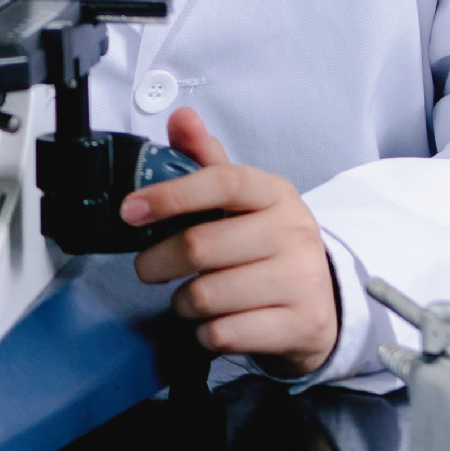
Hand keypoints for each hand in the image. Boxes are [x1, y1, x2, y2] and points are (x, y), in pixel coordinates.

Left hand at [125, 107, 338, 376]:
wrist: (322, 301)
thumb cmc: (264, 243)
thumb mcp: (241, 199)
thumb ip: (205, 159)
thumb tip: (181, 117)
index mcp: (274, 193)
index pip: (220, 182)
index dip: (168, 195)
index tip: (128, 211)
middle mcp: (294, 233)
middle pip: (200, 246)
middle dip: (157, 261)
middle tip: (147, 267)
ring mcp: (302, 281)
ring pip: (208, 295)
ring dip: (182, 301)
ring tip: (188, 296)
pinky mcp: (302, 326)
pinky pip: (227, 333)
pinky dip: (206, 332)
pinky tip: (213, 323)